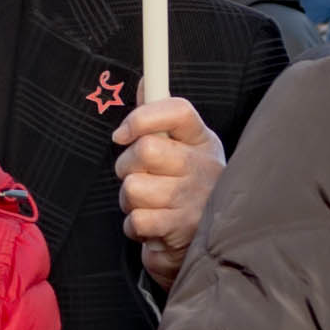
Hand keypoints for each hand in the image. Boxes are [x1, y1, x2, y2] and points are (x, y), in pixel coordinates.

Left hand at [114, 96, 224, 288]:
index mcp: (202, 142)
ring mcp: (195, 200)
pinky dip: (136, 227)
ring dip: (130, 201)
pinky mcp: (183, 230)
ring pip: (134, 188)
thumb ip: (160, 118)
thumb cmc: (185, 192)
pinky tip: (153, 227)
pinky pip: (136, 220)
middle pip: (145, 150)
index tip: (123, 134)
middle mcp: (204, 167)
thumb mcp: (182, 151)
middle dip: (127, 167)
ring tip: (149, 206)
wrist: (207, 247)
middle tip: (138, 178)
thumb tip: (145, 82)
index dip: (143, 117)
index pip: (177, 110)